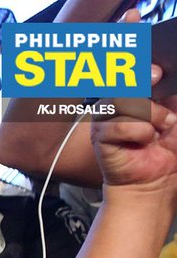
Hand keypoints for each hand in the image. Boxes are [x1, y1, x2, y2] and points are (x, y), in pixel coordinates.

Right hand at [93, 66, 176, 195]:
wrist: (161, 178)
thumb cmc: (171, 146)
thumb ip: (172, 90)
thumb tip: (161, 72)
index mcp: (137, 89)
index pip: (132, 66)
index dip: (143, 67)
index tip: (158, 73)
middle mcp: (118, 99)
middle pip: (128, 79)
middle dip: (153, 95)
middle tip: (167, 117)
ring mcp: (106, 116)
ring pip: (125, 101)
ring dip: (151, 117)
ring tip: (158, 132)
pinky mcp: (100, 135)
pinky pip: (120, 125)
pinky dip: (140, 134)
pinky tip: (144, 143)